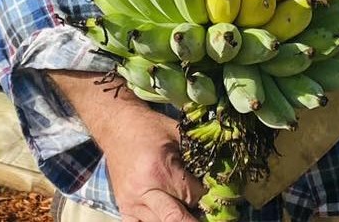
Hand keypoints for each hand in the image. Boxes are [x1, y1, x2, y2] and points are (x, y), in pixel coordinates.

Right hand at [49, 71, 203, 221]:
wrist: (117, 127)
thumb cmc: (149, 128)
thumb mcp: (178, 134)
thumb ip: (198, 155)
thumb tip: (221, 174)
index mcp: (159, 169)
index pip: (192, 195)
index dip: (207, 197)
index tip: (217, 194)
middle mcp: (143, 191)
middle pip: (177, 218)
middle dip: (196, 219)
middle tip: (213, 218)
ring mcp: (131, 203)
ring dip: (180, 221)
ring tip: (191, 214)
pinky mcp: (124, 209)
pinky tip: (167, 217)